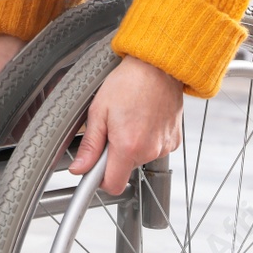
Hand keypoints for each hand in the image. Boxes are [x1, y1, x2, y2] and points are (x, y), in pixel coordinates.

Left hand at [67, 55, 184, 194]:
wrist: (158, 66)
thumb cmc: (129, 81)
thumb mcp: (99, 111)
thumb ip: (90, 145)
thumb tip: (79, 169)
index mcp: (128, 146)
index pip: (113, 185)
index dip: (100, 179)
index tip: (94, 168)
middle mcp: (150, 150)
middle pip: (125, 169)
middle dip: (115, 154)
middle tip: (112, 127)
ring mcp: (164, 146)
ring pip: (140, 158)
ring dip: (131, 145)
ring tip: (130, 118)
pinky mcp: (174, 140)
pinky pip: (154, 148)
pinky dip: (147, 138)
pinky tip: (143, 118)